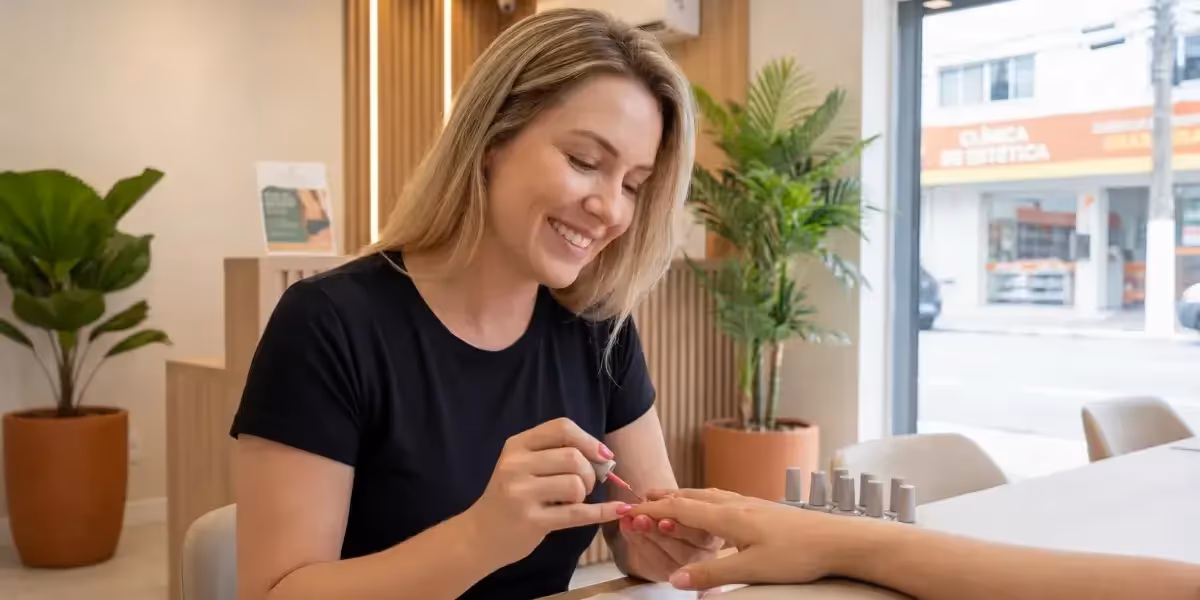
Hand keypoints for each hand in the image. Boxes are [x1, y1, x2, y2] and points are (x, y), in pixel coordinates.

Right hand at [463, 418, 630, 566]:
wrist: (479, 535)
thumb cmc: (509, 497)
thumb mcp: (522, 465)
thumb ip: (555, 454)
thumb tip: (604, 457)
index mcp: (516, 445)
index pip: (561, 428)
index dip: (588, 440)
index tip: (603, 455)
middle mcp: (515, 466)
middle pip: (573, 457)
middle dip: (590, 471)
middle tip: (585, 485)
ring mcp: (521, 494)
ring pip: (575, 484)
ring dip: (585, 494)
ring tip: (574, 501)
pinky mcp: (531, 521)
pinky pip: (577, 513)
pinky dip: (602, 512)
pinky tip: (616, 510)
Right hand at [630, 488, 880, 590]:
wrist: (838, 540)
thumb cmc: (800, 553)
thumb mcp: (750, 570)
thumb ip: (711, 574)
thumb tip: (677, 579)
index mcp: (729, 517)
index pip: (681, 509)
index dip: (653, 509)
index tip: (631, 509)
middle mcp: (737, 505)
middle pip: (692, 496)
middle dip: (666, 497)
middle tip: (644, 497)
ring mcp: (751, 505)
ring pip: (709, 495)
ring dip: (686, 496)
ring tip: (672, 498)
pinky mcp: (764, 510)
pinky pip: (725, 499)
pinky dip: (706, 500)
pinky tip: (715, 507)